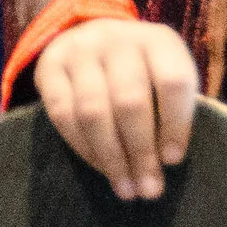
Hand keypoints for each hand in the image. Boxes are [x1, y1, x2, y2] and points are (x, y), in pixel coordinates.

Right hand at [37, 16, 198, 200]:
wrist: (94, 37)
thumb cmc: (142, 70)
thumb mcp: (165, 75)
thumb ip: (170, 110)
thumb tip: (164, 163)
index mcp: (158, 40)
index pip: (172, 81)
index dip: (176, 124)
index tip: (173, 160)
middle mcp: (117, 39)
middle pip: (129, 101)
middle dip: (140, 152)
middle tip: (148, 188)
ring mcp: (79, 50)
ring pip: (93, 111)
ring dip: (111, 158)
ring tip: (126, 188)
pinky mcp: (49, 66)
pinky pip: (63, 114)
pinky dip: (83, 148)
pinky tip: (100, 167)